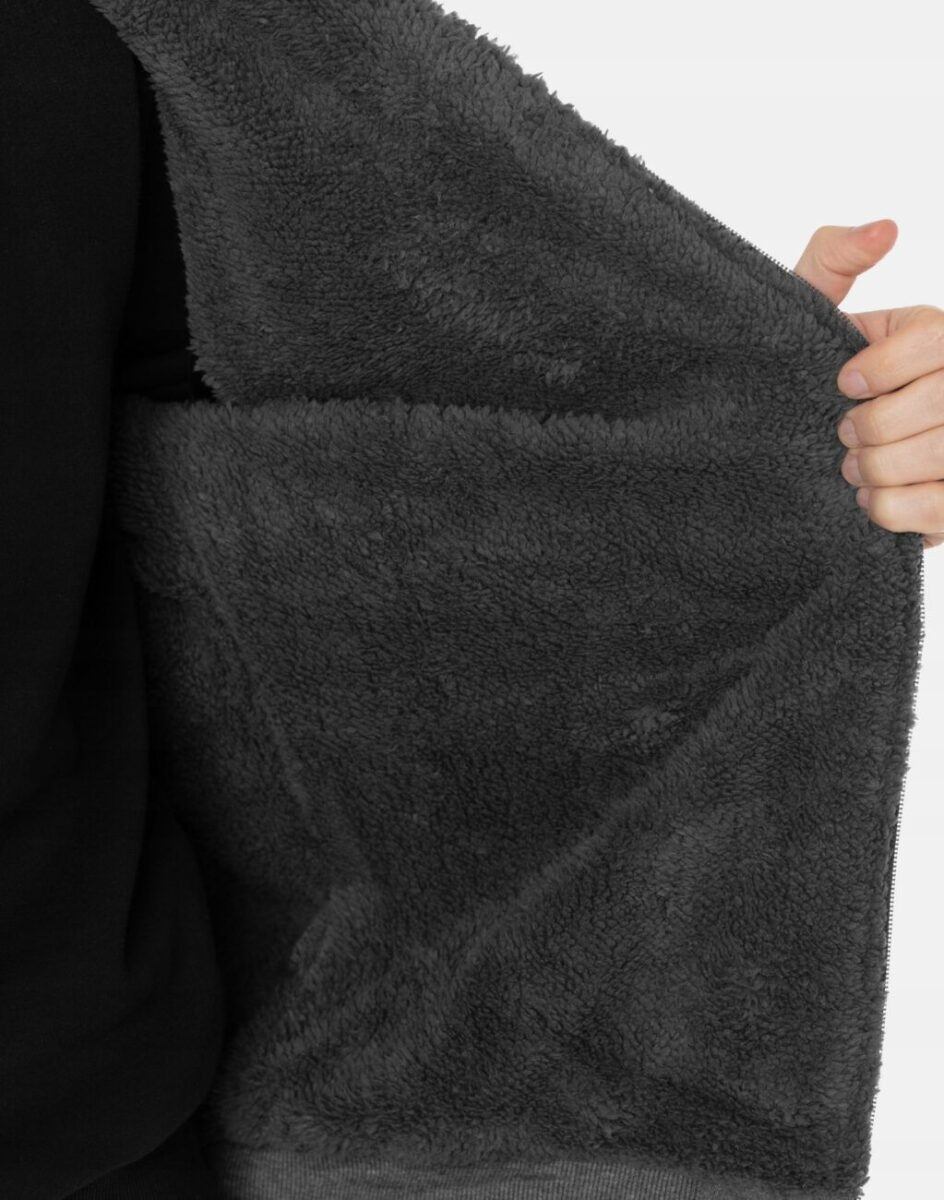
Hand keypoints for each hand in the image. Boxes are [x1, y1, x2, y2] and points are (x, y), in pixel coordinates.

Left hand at [793, 219, 943, 548]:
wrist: (798, 448)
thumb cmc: (813, 375)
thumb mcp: (811, 312)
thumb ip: (833, 260)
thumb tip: (885, 228)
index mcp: (939, 333)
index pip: (935, 339)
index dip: (883, 368)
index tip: (842, 384)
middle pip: (940, 403)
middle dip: (873, 428)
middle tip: (842, 435)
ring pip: (939, 458)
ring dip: (878, 471)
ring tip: (853, 469)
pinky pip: (940, 510)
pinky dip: (893, 510)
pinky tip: (872, 499)